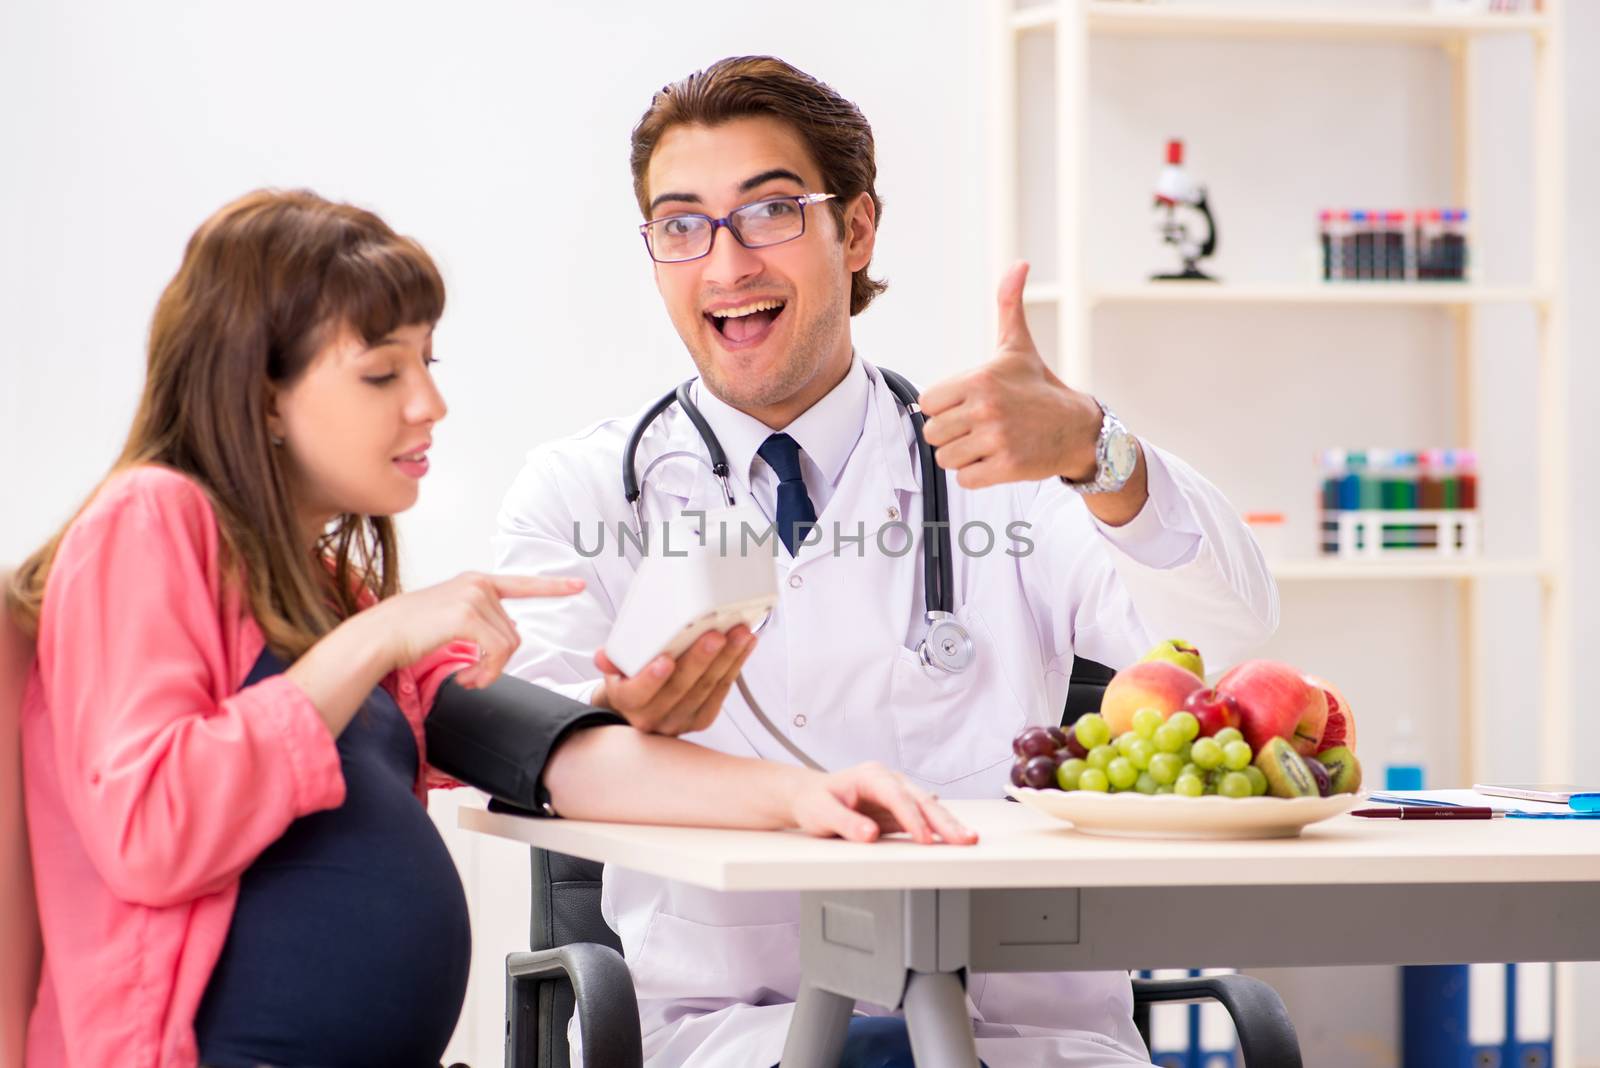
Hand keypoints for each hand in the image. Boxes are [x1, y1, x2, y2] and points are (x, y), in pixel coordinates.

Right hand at [360, 571, 585, 688]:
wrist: (380, 636)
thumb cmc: (410, 632)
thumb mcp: (451, 618)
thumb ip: (482, 619)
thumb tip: (512, 633)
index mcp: (475, 581)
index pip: (521, 583)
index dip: (552, 586)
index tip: (579, 584)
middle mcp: (478, 583)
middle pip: (514, 632)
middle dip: (497, 662)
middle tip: (473, 678)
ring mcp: (474, 597)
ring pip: (509, 646)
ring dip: (490, 671)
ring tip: (467, 680)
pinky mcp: (467, 616)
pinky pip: (497, 652)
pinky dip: (487, 672)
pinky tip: (466, 680)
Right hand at [591, 625, 756, 735]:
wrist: (638, 712)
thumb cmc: (630, 683)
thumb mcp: (614, 669)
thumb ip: (612, 660)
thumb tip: (604, 656)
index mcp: (629, 703)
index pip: (638, 693)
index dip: (652, 678)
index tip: (665, 660)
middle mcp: (655, 717)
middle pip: (681, 688)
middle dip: (701, 659)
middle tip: (716, 635)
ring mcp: (681, 720)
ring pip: (707, 688)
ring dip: (727, 658)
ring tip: (739, 634)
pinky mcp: (703, 719)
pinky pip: (722, 691)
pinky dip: (736, 665)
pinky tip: (744, 647)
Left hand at [789, 762, 978, 844]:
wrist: (810, 797)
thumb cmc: (814, 801)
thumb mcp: (821, 813)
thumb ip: (845, 823)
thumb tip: (870, 834)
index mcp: (871, 776)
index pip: (897, 796)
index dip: (912, 818)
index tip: (925, 839)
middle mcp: (889, 781)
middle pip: (921, 800)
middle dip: (944, 821)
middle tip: (964, 839)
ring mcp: (897, 795)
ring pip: (928, 808)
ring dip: (948, 825)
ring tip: (968, 839)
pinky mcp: (899, 811)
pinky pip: (923, 819)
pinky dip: (939, 829)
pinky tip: (956, 835)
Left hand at [918, 261, 1103, 488]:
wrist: (1078, 428)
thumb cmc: (1040, 387)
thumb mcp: (1018, 346)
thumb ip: (1008, 305)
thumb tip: (1018, 264)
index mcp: (980, 380)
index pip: (927, 402)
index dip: (942, 406)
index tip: (964, 405)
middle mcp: (986, 409)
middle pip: (932, 433)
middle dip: (950, 433)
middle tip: (977, 427)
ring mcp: (996, 441)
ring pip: (946, 458)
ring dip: (962, 455)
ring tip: (986, 443)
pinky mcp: (1006, 468)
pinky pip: (965, 480)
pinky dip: (976, 475)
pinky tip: (995, 460)